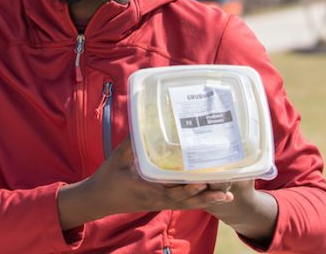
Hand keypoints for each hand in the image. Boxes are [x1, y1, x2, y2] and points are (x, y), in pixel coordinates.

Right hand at [58, 137, 233, 229]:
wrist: (98, 199)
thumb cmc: (108, 177)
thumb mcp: (119, 156)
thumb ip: (134, 141)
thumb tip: (145, 120)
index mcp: (146, 188)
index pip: (171, 191)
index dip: (188, 188)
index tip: (203, 181)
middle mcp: (155, 199)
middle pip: (186, 201)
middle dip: (206, 197)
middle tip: (227, 190)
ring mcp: (157, 203)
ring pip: (186, 205)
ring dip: (206, 201)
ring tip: (227, 195)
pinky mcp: (157, 204)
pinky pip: (180, 205)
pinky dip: (196, 201)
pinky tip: (209, 196)